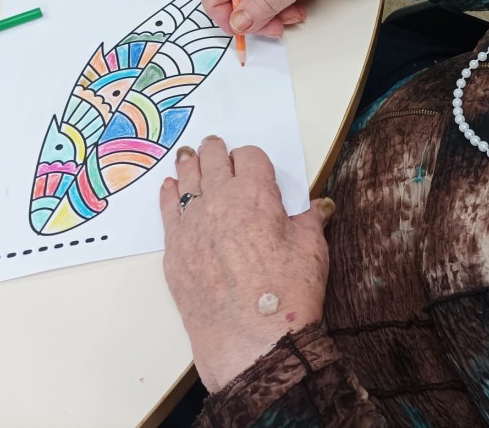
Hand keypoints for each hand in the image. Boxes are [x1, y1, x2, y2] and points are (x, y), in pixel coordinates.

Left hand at [160, 136, 333, 392]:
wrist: (252, 342)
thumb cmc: (287, 295)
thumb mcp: (312, 250)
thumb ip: (311, 220)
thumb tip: (321, 207)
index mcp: (255, 194)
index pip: (249, 156)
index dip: (253, 158)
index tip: (253, 164)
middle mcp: (218, 201)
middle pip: (212, 159)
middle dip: (216, 151)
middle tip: (215, 146)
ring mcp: (191, 225)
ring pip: (186, 178)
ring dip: (190, 164)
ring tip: (188, 156)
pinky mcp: (174, 251)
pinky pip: (167, 210)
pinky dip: (169, 195)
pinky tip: (171, 189)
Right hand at [199, 0, 368, 37]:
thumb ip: (263, 2)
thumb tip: (239, 21)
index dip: (219, 5)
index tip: (234, 26)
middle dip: (251, 15)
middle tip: (269, 27)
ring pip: (251, 3)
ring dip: (269, 16)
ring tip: (291, 16)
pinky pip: (267, 2)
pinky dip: (280, 12)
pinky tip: (297, 10)